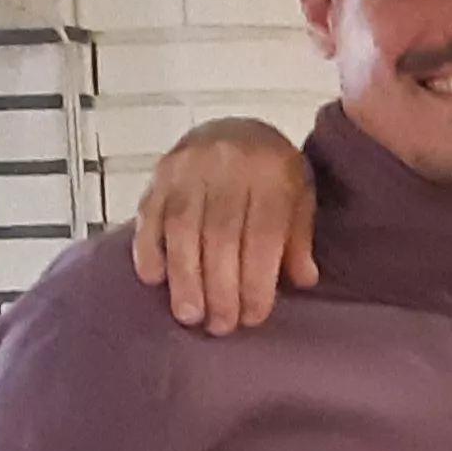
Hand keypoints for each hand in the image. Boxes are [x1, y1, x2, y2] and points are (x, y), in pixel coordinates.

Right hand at [129, 117, 316, 334]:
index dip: (256, 280)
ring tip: (189, 315)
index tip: (252, 317)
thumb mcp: (299, 196)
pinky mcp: (159, 171)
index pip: (264, 234)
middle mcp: (228, 165)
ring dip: (184, 276)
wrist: (234, 124)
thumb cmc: (271, 172)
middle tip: (219, 325)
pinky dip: (148, 246)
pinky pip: (149, 211)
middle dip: (219, 286)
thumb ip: (299, 237)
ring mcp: (189, 165)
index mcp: (271, 172)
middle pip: (221, 234)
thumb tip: (303, 280)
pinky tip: (153, 279)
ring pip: (182, 226)